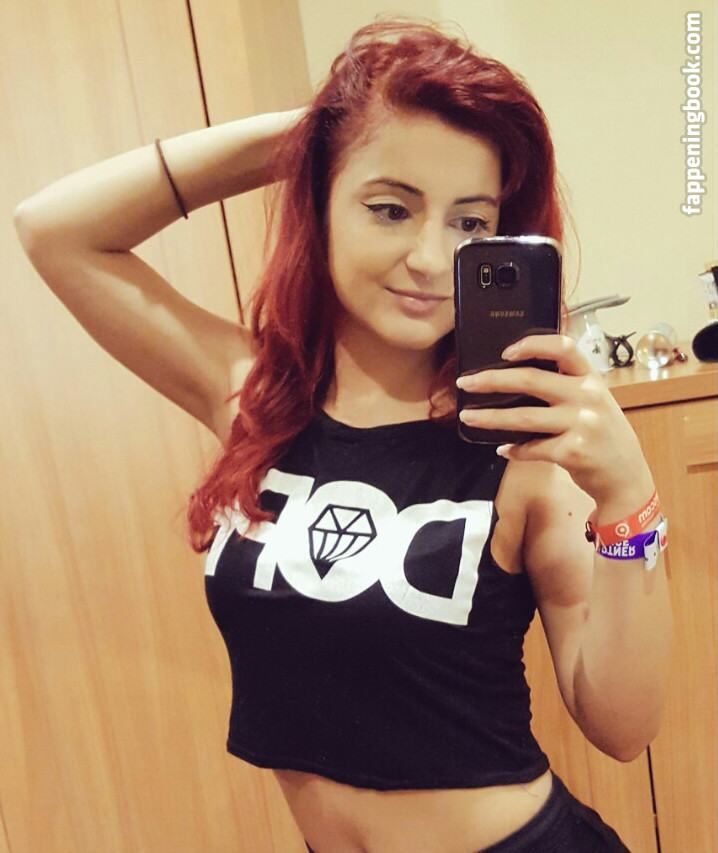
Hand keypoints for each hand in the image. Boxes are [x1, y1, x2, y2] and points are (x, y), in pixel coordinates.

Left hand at [456, 334, 654, 508]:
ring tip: (469, 416)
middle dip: (491, 380)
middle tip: (466, 383)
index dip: (533, 344)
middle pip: (531, 380)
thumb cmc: (603, 436)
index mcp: (590, 378)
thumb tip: (513, 380)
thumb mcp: (594, 402)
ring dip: (490, 418)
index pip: (563, 348)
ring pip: (523, 417)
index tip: (505, 351)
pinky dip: (514, 450)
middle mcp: (587, 396)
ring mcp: (581, 424)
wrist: (626, 476)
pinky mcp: (573, 451)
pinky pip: (531, 448)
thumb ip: (565, 388)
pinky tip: (504, 449)